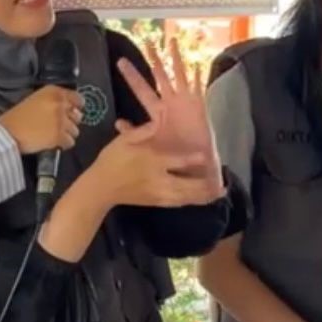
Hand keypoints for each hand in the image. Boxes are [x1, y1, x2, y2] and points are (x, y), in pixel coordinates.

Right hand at [0, 86, 82, 153]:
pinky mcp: (59, 135)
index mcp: (53, 92)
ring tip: (53, 135)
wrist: (7, 132)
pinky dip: (63, 145)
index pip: (77, 98)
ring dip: (67, 134)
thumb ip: (52, 101)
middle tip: (59, 126)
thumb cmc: (16, 118)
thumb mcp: (34, 100)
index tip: (74, 112)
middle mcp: (59, 103)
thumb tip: (68, 108)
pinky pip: (70, 142)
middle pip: (78, 115)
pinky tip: (53, 143)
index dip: (76, 107)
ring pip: (75, 130)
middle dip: (70, 122)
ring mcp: (60, 120)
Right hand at [91, 121, 224, 208]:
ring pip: (185, 197)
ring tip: (218, 194)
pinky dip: (192, 202)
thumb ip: (143, 130)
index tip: (207, 156)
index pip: (176, 161)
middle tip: (221, 184)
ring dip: (203, 196)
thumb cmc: (112, 160)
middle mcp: (158, 179)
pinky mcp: (156, 202)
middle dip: (204, 186)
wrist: (100, 187)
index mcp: (151, 161)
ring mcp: (157, 193)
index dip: (193, 159)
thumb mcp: (124, 140)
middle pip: (186, 185)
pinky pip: (178, 203)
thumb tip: (159, 118)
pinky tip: (202, 201)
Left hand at [116, 38, 221, 189]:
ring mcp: (185, 102)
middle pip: (160, 75)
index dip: (132, 75)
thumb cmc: (173, 156)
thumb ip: (134, 132)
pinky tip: (196, 64)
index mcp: (157, 111)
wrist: (195, 166)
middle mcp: (170, 103)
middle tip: (147, 40)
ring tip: (172, 41)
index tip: (120, 61)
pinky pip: (198, 88)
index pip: (141, 89)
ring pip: (179, 75)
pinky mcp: (199, 107)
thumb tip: (117, 122)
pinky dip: (197, 77)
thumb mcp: (150, 143)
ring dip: (176, 59)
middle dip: (154, 59)